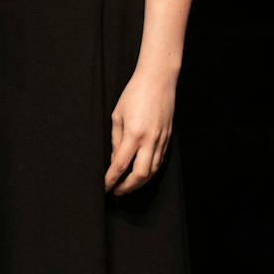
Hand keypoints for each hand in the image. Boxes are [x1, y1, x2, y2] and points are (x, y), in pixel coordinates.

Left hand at [106, 66, 175, 195]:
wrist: (159, 81)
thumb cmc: (134, 94)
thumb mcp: (117, 116)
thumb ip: (116, 140)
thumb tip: (114, 159)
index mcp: (134, 134)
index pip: (120, 164)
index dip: (111, 179)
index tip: (105, 187)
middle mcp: (150, 140)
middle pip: (141, 175)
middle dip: (128, 187)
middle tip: (117, 192)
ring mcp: (162, 140)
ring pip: (153, 171)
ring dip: (140, 182)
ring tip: (127, 186)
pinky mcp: (168, 138)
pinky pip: (159, 161)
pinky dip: (150, 171)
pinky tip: (141, 174)